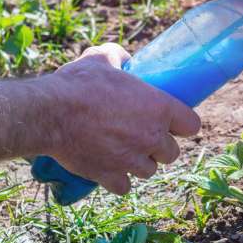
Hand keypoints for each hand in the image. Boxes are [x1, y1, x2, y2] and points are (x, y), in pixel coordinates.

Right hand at [45, 43, 200, 194]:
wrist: (50, 113)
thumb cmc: (79, 83)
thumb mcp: (101, 58)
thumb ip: (118, 56)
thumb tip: (123, 57)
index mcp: (160, 108)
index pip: (192, 125)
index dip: (183, 124)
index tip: (173, 123)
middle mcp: (152, 136)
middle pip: (172, 152)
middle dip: (160, 147)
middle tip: (143, 136)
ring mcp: (132, 159)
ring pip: (149, 170)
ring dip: (140, 163)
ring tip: (125, 152)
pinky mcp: (110, 175)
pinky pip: (125, 186)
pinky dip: (118, 180)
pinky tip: (110, 169)